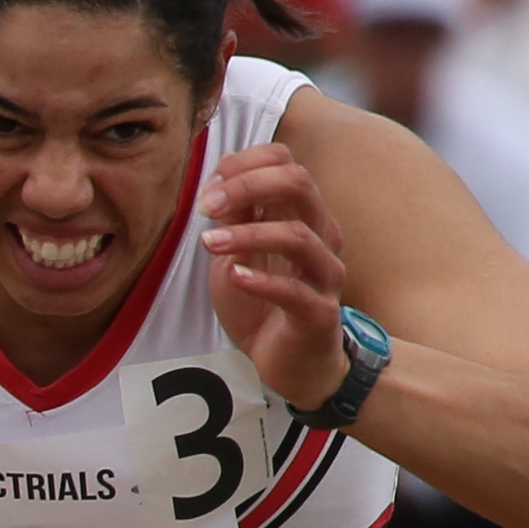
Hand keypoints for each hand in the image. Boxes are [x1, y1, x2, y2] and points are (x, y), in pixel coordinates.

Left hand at [191, 141, 351, 411]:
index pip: (288, 165)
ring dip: (248, 234)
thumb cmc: (264, 304)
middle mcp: (320, 236)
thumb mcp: (239, 254)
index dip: (246, 165)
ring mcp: (323, 274)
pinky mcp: (317, 313)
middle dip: (248, 185)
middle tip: (205, 205)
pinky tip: (235, 276)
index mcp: (303, 215)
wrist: (291, 362)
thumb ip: (234, 219)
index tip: (207, 187)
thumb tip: (219, 175)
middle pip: (299, 184)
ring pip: (297, 236)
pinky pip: (295, 292)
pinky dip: (262, 281)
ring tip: (209, 242)